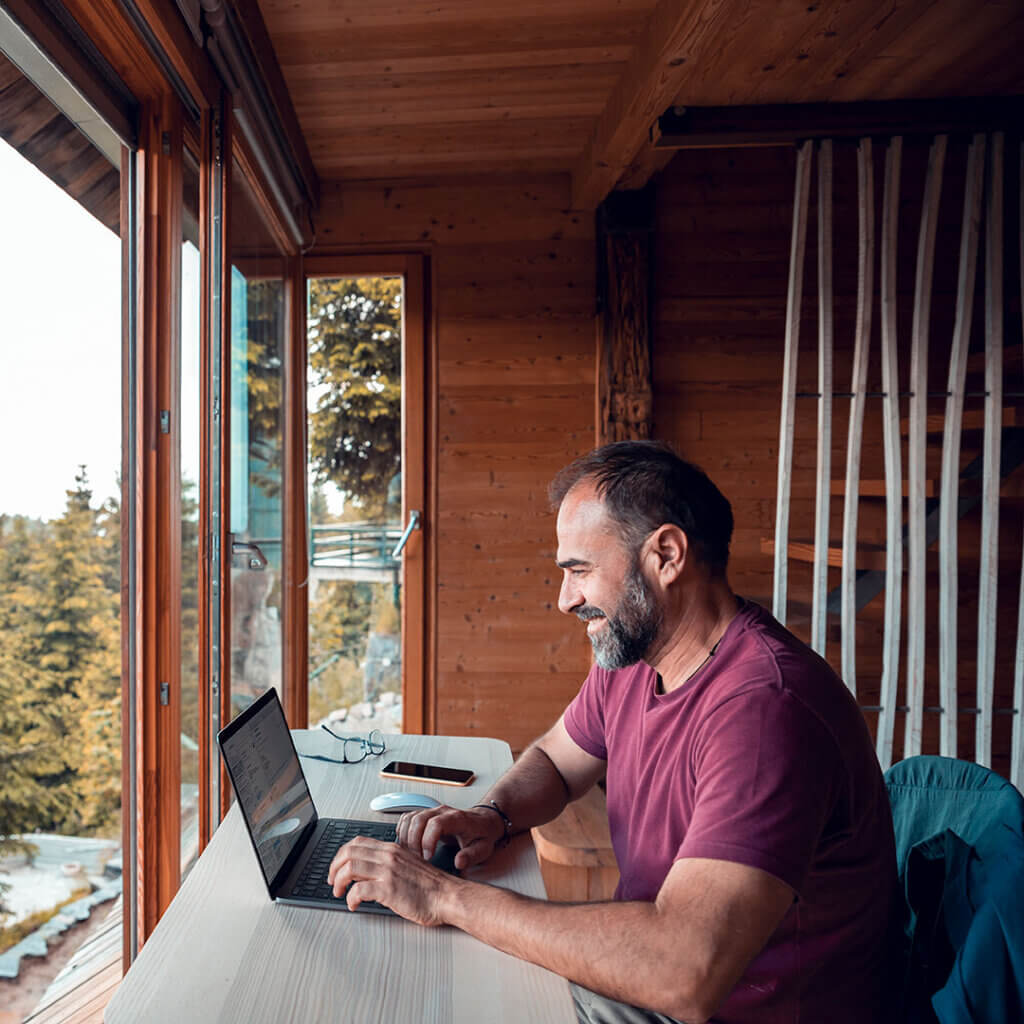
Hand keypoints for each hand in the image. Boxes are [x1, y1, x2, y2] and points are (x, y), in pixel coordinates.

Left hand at [327, 837, 455, 924]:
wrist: (447, 896)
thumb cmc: (431, 886)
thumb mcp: (408, 864)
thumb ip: (391, 862)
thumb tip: (371, 871)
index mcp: (392, 848)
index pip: (357, 842)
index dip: (341, 855)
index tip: (337, 867)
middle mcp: (388, 856)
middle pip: (348, 852)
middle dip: (334, 868)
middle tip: (333, 881)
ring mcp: (388, 871)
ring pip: (350, 868)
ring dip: (339, 882)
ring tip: (340, 893)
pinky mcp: (389, 889)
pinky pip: (358, 890)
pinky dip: (351, 899)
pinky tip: (354, 905)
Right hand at [396, 805, 505, 870]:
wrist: (484, 822)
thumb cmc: (482, 835)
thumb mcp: (483, 848)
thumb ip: (472, 856)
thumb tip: (459, 863)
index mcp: (457, 818)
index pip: (436, 823)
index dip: (428, 840)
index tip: (427, 857)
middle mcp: (442, 811)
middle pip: (419, 819)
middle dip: (413, 841)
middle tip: (417, 859)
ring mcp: (433, 811)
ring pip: (410, 818)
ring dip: (406, 837)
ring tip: (411, 854)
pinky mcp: (426, 814)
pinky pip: (408, 818)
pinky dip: (402, 831)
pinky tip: (407, 845)